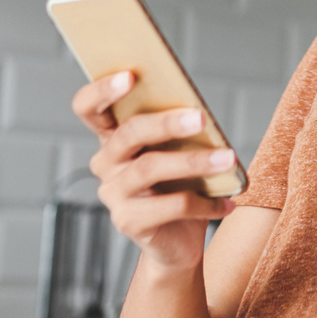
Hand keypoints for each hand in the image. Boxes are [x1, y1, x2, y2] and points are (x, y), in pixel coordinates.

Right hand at [75, 71, 235, 272]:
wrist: (178, 242)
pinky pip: (170, 206)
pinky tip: (228, 202)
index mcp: (113, 137)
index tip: (129, 75)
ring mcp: (113, 194)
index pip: (89, 108)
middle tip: (200, 118)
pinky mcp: (128, 222)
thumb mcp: (179, 152)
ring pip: (150, 168)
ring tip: (228, 159)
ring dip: (193, 162)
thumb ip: (179, 130)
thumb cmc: (180, 185)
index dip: (102, 90)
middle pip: (128, 134)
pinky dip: (204, 203)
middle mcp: (106, 163)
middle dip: (166, 123)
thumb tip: (199, 112)